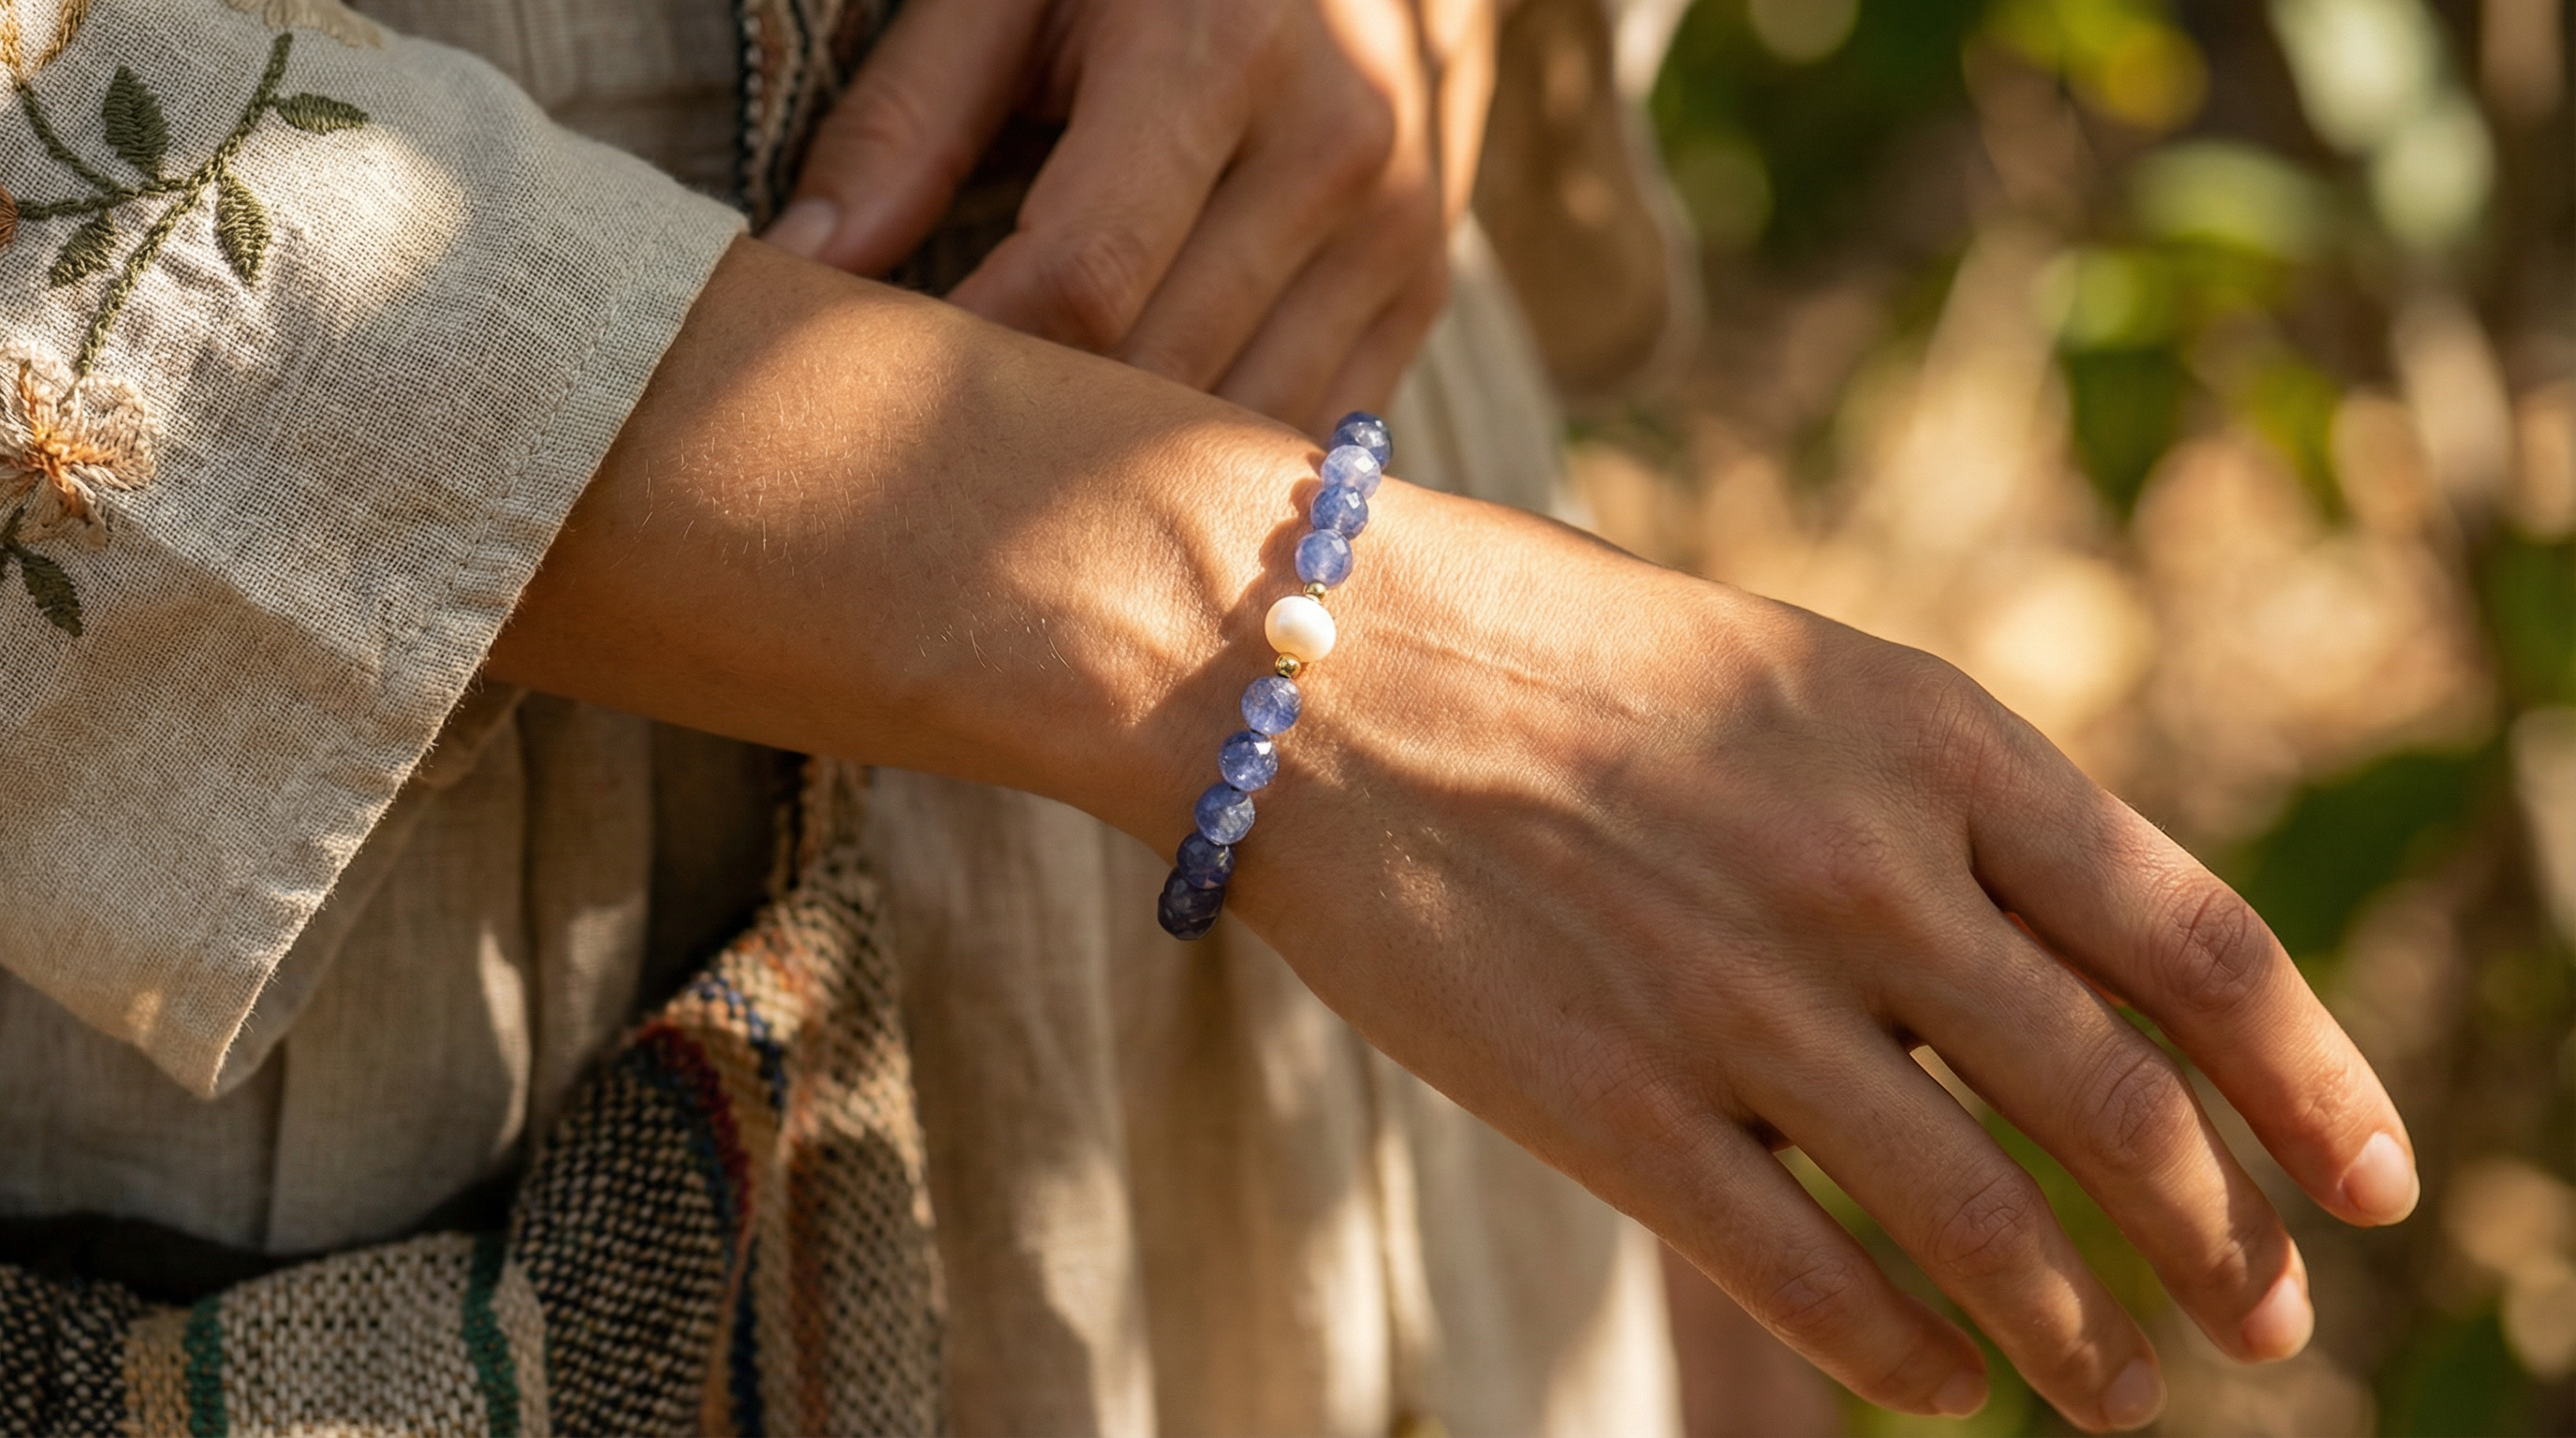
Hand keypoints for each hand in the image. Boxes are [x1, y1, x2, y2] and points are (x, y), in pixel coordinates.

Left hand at [763, 0, 1493, 435]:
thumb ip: (910, 118)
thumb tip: (804, 268)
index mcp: (1223, 53)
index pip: (1084, 279)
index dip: (969, 364)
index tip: (874, 404)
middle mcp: (1338, 154)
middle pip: (1161, 374)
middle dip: (1034, 436)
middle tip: (924, 479)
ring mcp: (1397, 236)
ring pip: (1240, 433)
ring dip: (1125, 479)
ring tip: (1019, 493)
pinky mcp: (1420, 295)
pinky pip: (1309, 438)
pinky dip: (1215, 470)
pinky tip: (1132, 474)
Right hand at [1225, 489, 2417, 1430]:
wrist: (1315, 663)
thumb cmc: (1563, 659)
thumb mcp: (1801, 683)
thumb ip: (1949, 819)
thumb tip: (2093, 995)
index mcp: (1936, 740)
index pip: (2199, 945)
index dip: (2316, 1085)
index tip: (2377, 1185)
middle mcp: (1867, 872)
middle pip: (2118, 1109)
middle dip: (2223, 1243)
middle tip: (2270, 1324)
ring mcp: (1737, 994)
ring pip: (1983, 1223)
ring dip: (2082, 1335)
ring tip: (2128, 1397)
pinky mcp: (1608, 1102)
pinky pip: (1810, 1274)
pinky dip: (1904, 1354)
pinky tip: (1938, 1386)